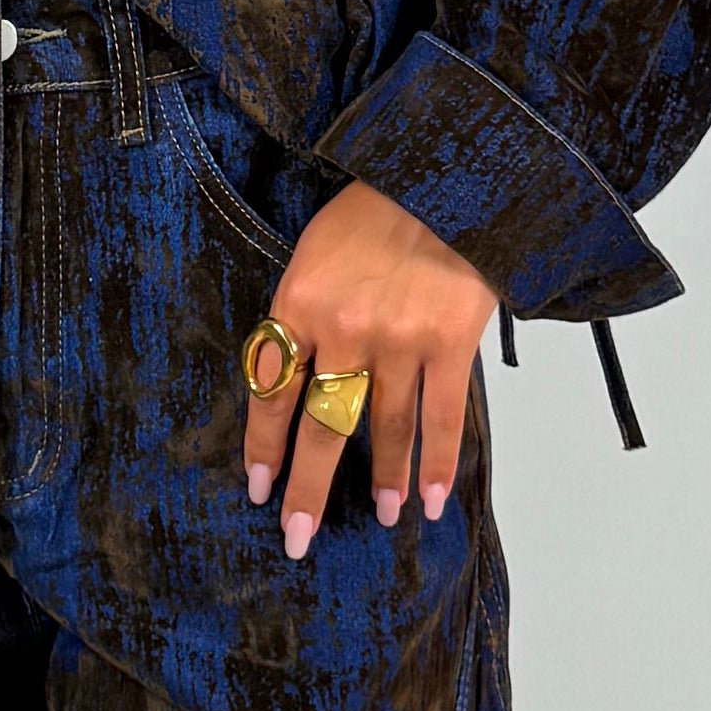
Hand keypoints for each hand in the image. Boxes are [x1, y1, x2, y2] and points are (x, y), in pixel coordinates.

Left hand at [242, 179, 493, 554]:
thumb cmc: (375, 210)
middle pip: (320, 426)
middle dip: (307, 489)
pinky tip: (433, 500)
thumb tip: (297, 380)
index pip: (270, 391)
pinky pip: (441, 419)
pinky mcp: (450, 343)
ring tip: (384, 517)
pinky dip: (438, 465)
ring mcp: (399, 340)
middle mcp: (344, 329)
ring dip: (382, 482)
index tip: (260, 489)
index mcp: (298, 303)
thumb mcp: (315, 252)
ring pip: (384, 430)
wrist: (446, 172)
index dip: (264, 447)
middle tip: (297, 538)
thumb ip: (304, 316)